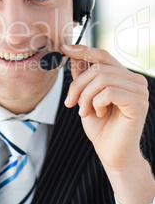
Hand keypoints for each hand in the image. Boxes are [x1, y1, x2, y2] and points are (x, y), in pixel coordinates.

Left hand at [62, 44, 148, 170]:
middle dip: (78, 84)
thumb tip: (73, 55)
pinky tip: (99, 113)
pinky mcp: (139, 103)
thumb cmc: (101, 127)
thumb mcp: (86, 97)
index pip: (103, 55)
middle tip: (70, 103)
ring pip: (102, 78)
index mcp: (123, 77)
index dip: (83, 50)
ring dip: (86, 96)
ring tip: (84, 111)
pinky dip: (97, 102)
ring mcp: (139, 91)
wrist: (112, 154)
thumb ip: (83, 76)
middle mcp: (134, 80)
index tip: (64, 49)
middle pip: (98, 67)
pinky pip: (109, 91)